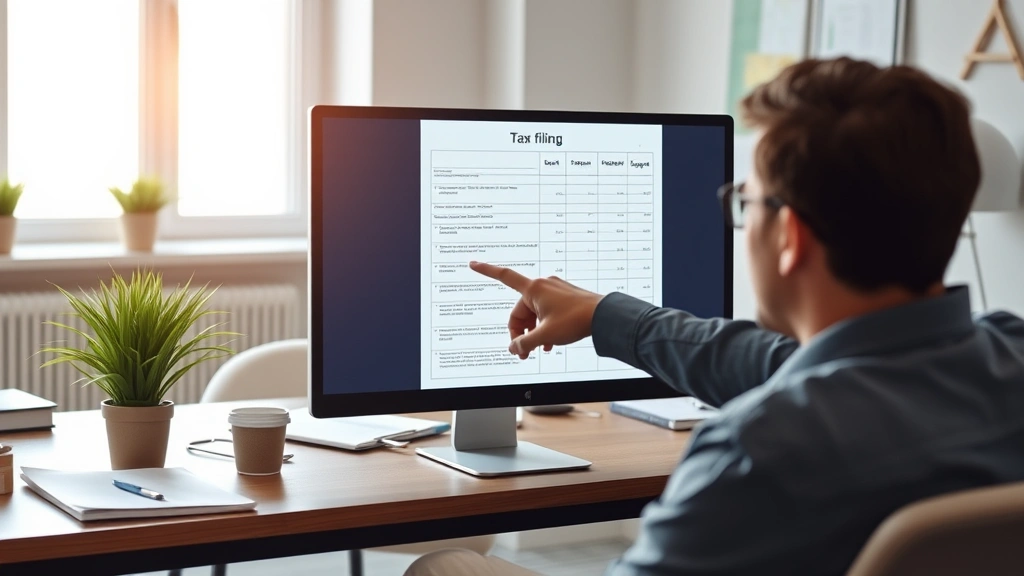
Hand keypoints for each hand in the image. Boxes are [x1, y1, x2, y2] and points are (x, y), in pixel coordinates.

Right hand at [469, 261, 603, 358]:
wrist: (604, 317)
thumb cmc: (576, 320)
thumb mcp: (545, 335)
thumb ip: (525, 343)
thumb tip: (514, 348)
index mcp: (534, 289)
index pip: (504, 277)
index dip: (486, 270)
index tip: (473, 264)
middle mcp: (543, 286)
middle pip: (520, 310)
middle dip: (520, 332)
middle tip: (524, 353)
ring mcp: (555, 291)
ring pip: (534, 314)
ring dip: (533, 332)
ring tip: (538, 350)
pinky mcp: (565, 298)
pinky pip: (547, 313)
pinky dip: (545, 327)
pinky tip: (549, 343)